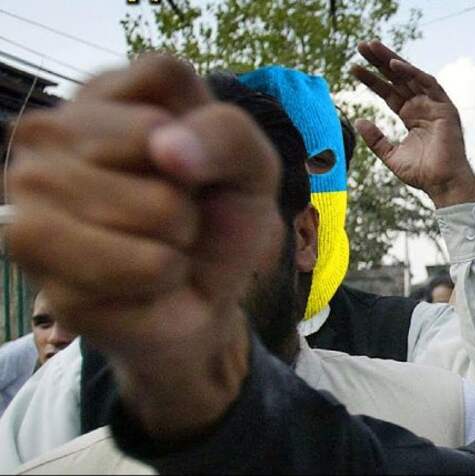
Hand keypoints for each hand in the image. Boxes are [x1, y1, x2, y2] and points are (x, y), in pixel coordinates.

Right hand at [6, 55, 281, 437]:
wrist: (199, 299)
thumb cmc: (217, 219)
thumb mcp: (251, 166)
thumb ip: (227, 134)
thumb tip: (166, 148)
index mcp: (103, 92)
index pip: (164, 73)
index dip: (206, 128)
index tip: (198, 163)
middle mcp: (48, 129)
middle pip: (156, 138)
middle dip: (192, 190)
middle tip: (176, 214)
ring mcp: (27, 187)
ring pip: (153, 207)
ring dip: (179, 240)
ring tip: (159, 246)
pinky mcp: (30, 250)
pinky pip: (142, 265)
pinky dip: (164, 278)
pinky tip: (141, 281)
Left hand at [350, 41, 474, 208]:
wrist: (443, 184)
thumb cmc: (422, 173)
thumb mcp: (391, 155)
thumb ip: (376, 139)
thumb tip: (359, 121)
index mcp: (410, 115)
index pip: (387, 91)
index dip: (371, 79)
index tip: (352, 68)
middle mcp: (421, 106)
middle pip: (397, 78)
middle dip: (379, 62)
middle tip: (361, 46)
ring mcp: (433, 105)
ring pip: (410, 76)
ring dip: (391, 60)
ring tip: (372, 47)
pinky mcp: (444, 107)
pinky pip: (428, 84)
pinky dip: (412, 73)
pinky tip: (394, 65)